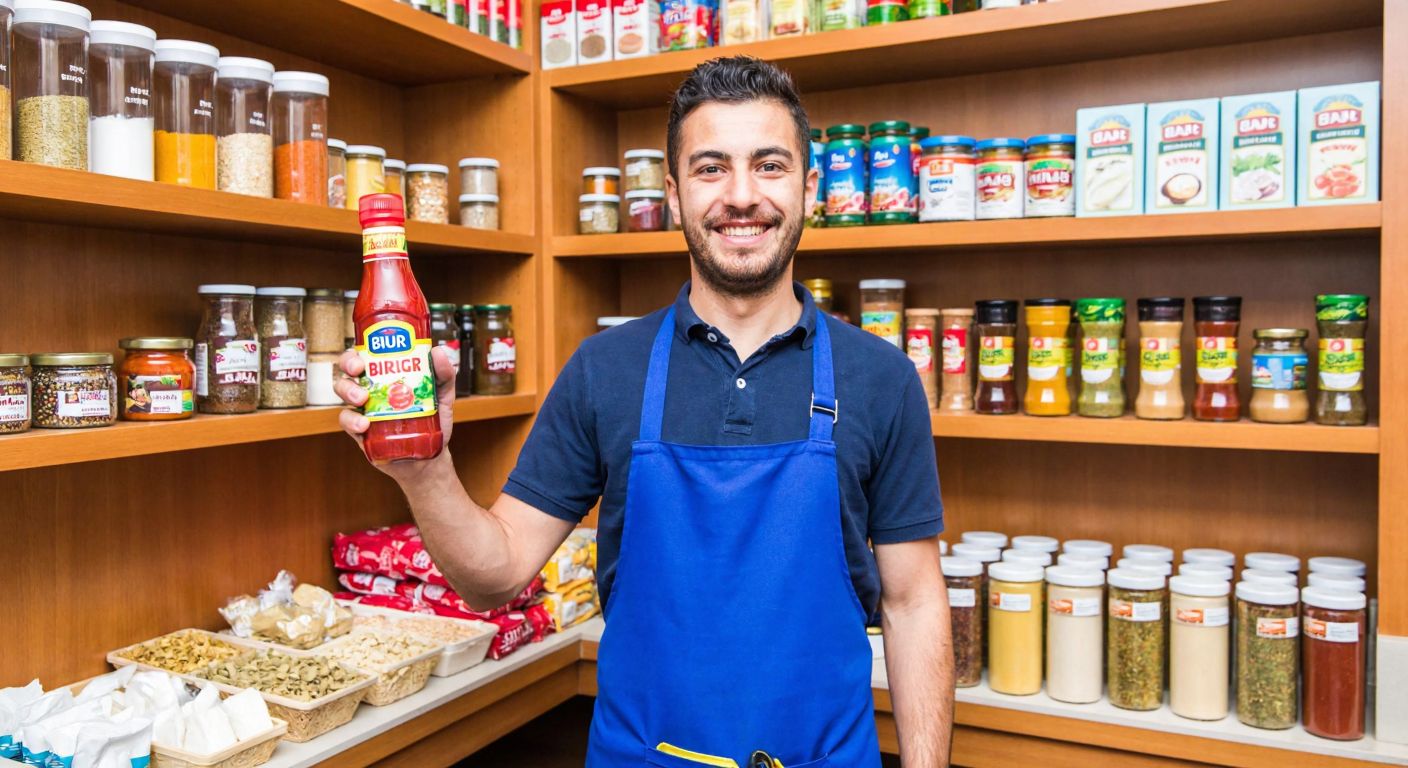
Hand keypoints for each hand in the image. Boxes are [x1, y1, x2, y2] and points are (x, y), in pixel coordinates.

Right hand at [335, 346, 457, 474]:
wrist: (429, 457)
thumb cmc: (433, 422)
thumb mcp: (443, 396)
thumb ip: (444, 375)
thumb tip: (438, 352)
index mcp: (387, 375)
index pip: (366, 355)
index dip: (359, 351)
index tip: (365, 355)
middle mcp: (371, 389)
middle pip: (349, 369)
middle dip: (348, 364)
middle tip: (358, 371)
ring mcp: (363, 409)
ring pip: (342, 391)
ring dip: (348, 391)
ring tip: (362, 399)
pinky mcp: (359, 431)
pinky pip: (346, 421)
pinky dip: (352, 420)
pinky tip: (364, 425)